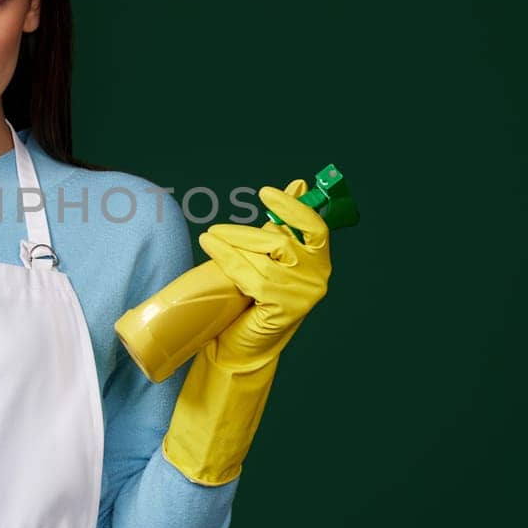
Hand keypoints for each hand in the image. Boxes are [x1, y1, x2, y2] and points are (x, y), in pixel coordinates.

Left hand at [197, 180, 332, 361]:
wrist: (244, 343)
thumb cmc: (257, 296)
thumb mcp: (271, 255)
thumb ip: (284, 224)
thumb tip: (299, 184)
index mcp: (319, 259)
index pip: (316, 227)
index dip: (293, 207)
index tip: (266, 193)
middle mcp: (318, 276)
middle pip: (284, 243)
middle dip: (246, 234)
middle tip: (216, 228)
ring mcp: (304, 295)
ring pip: (265, 261)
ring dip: (232, 246)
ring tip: (209, 238)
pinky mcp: (285, 310)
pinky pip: (254, 278)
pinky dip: (230, 261)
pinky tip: (212, 249)